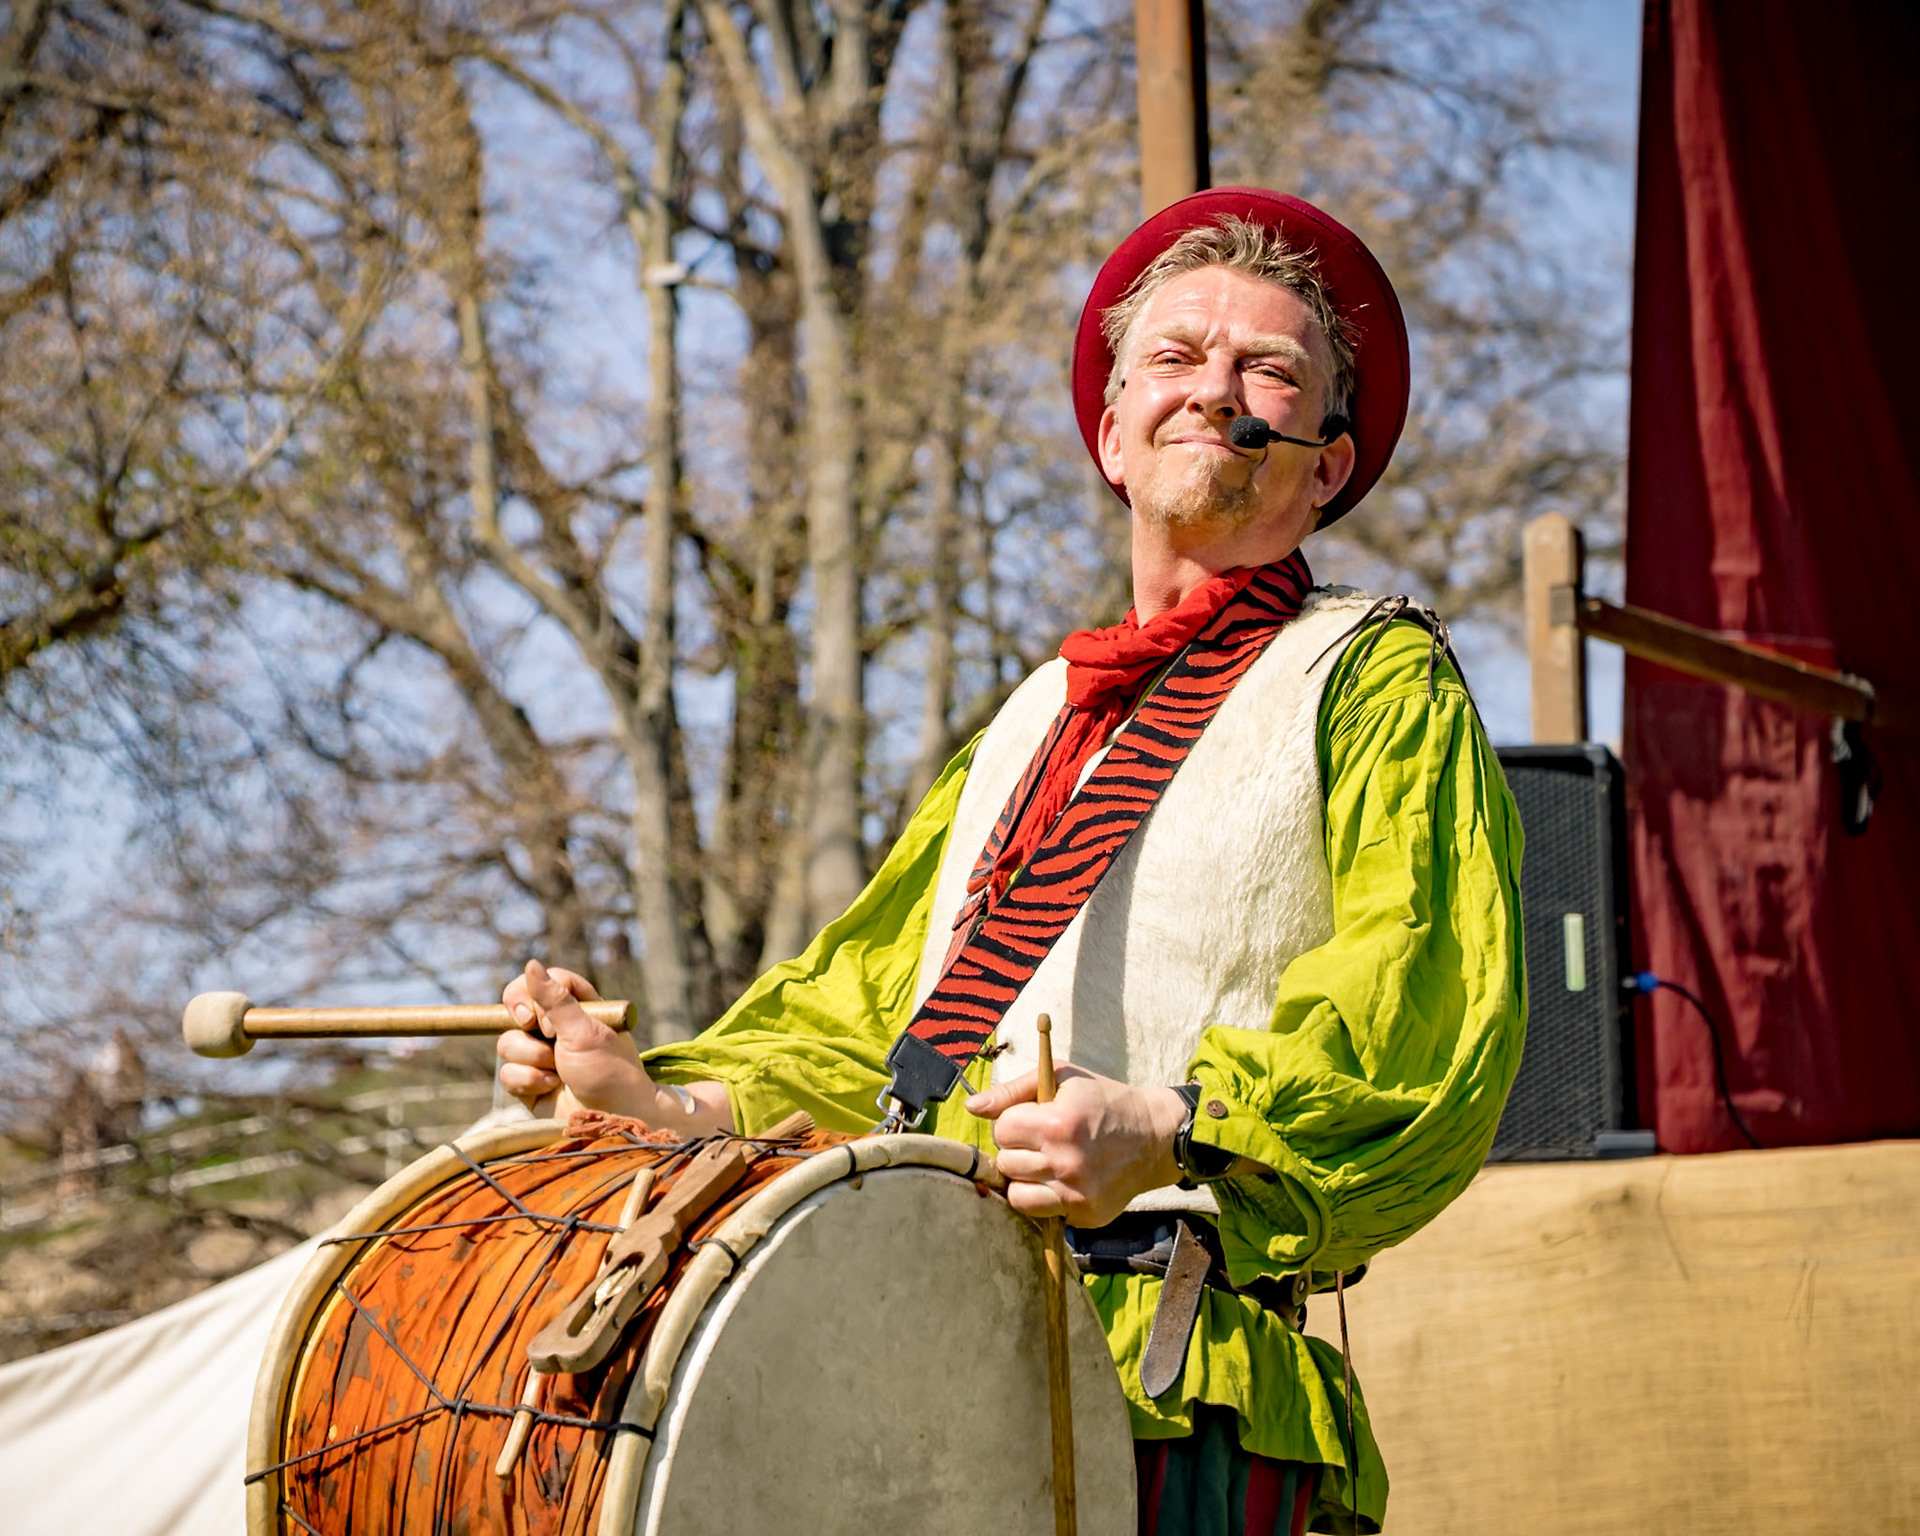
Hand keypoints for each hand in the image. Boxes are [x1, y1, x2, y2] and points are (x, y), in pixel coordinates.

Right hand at [495, 961, 736, 1133]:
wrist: (613, 1121)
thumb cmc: (610, 1072)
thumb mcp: (585, 1032)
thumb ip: (555, 1000)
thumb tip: (531, 964)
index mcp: (577, 1007)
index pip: (541, 981)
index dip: (534, 995)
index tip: (544, 1017)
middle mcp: (555, 1028)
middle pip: (515, 1008)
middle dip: (525, 1024)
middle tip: (543, 1035)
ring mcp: (540, 1054)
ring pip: (507, 1042)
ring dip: (533, 1058)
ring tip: (559, 1071)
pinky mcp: (528, 1082)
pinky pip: (508, 1073)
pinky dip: (528, 1080)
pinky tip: (551, 1087)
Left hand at [966, 1064, 1188, 1227]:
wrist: (1155, 1137)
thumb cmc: (1102, 1101)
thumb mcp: (1062, 1077)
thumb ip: (1012, 1091)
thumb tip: (972, 1107)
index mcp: (1058, 1124)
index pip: (1002, 1130)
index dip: (1013, 1121)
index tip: (1033, 1118)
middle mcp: (1067, 1163)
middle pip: (1006, 1162)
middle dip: (1017, 1149)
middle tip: (1041, 1140)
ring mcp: (1076, 1194)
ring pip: (1016, 1194)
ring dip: (1025, 1177)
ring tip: (1046, 1161)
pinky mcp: (1085, 1216)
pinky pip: (1041, 1212)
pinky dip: (1044, 1197)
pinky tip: (1062, 1180)